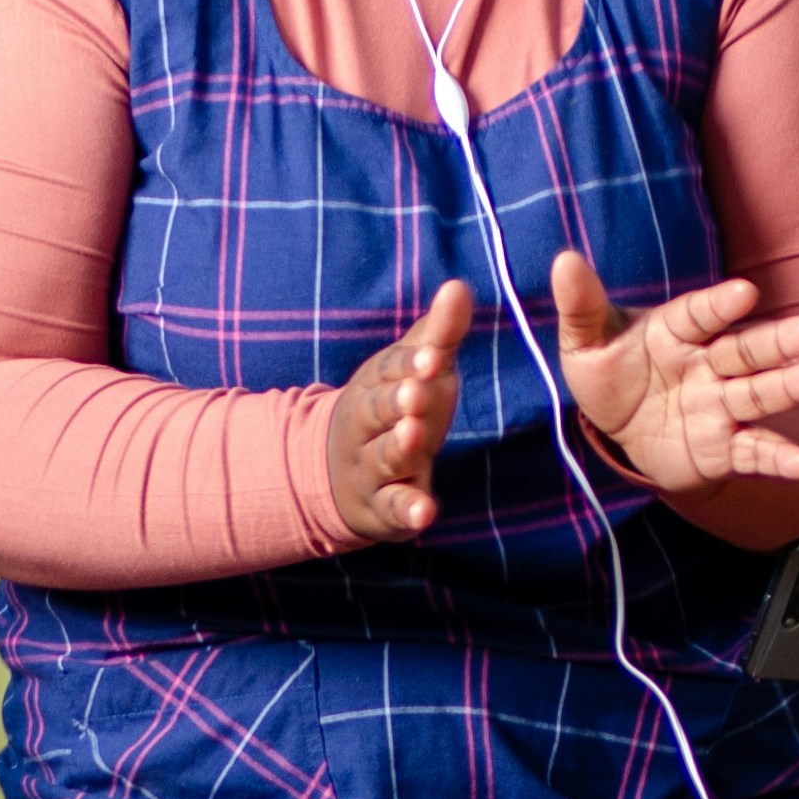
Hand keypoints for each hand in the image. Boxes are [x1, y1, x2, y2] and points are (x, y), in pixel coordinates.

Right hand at [326, 279, 471, 539]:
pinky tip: (425, 513)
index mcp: (375, 384)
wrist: (338, 472)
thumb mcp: (415, 370)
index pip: (390, 369)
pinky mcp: (381, 507)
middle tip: (415, 392)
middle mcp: (365, 424)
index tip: (434, 355)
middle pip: (377, 410)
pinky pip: (392, 508)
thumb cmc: (392, 410)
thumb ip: (439, 333)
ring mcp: (370, 466)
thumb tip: (460, 285)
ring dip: (397, 446)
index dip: (411, 363)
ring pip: (382, 456)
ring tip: (413, 436)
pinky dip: (407, 511)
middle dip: (395, 401)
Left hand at [550, 250, 798, 492]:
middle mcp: (708, 365)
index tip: (745, 294)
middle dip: (780, 342)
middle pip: (747, 351)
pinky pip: (754, 452)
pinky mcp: (724, 447)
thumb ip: (581, 306)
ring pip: (759, 395)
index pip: (702, 315)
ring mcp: (721, 407)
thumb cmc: (612, 375)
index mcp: (678, 331)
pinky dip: (780, 459)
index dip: (722, 305)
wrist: (625, 431)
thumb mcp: (586, 344)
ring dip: (791, 389)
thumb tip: (564, 261)